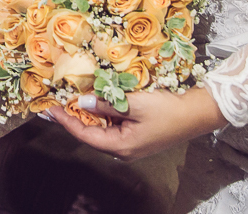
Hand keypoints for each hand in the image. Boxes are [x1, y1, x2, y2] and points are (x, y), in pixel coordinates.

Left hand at [42, 87, 226, 161]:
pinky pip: (112, 125)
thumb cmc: (168, 110)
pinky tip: (96, 99)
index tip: (49, 109)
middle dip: (73, 117)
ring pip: (101, 128)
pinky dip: (102, 112)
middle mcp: (124, 150)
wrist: (197, 114)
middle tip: (56, 100)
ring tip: (70, 98)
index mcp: (121, 147)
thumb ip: (107, 104)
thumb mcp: (134, 104)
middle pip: (90, 134)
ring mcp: (131, 143)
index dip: (65, 121)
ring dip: (87, 113)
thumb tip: (83, 101)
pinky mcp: (137, 135)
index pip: (84, 135)